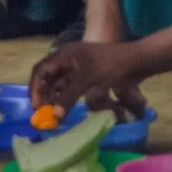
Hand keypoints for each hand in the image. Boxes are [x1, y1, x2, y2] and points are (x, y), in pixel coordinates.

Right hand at [29, 40, 145, 118]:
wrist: (136, 60)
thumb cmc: (111, 66)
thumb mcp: (88, 80)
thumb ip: (69, 98)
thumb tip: (54, 117)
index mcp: (64, 54)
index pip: (40, 70)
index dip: (35, 88)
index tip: (35, 107)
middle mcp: (67, 59)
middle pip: (47, 78)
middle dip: (43, 95)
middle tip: (42, 114)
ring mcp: (77, 67)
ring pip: (58, 84)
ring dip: (54, 99)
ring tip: (53, 115)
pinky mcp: (86, 76)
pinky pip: (70, 87)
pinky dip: (65, 98)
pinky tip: (64, 109)